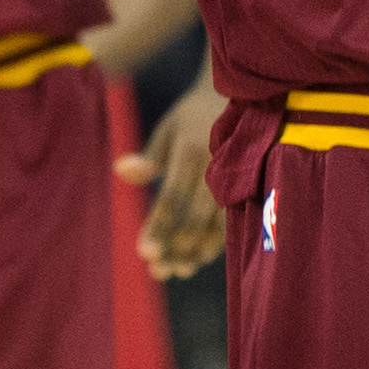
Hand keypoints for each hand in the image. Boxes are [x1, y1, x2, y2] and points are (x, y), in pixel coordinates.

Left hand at [116, 74, 225, 279]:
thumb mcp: (169, 128)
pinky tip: (200, 258)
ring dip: (196, 250)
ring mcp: (235, 178)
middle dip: (175, 246)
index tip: (144, 253)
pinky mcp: (248, 186)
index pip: (172, 198)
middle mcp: (214, 167)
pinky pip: (231, 221)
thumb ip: (149, 156)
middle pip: (193, 217)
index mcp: (190, 150)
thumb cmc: (194, 116)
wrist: (241, 97)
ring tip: (178, 270)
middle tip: (157, 271)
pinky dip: (216, 242)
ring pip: (215, 224)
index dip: (159, 226)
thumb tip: (121, 171)